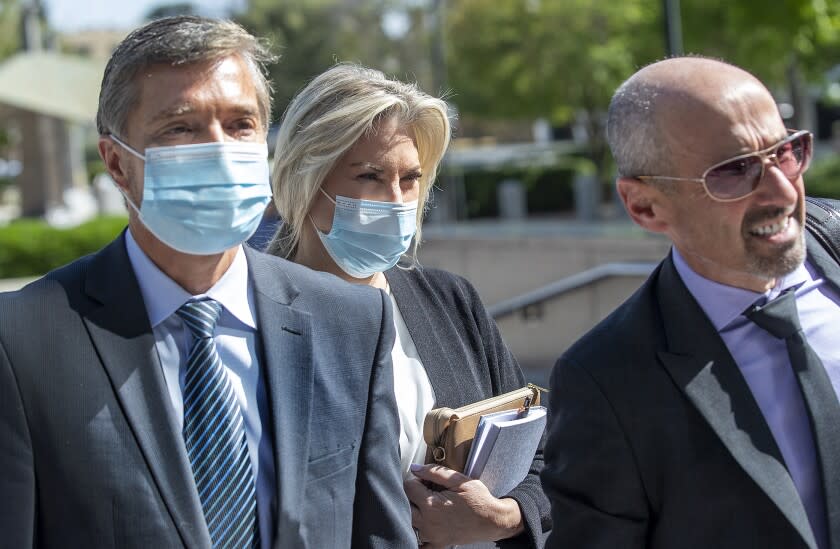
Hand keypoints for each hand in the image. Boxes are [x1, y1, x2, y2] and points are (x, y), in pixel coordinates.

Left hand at [404, 464, 523, 547]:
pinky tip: (425, 525)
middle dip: (411, 496)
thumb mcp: (458, 480)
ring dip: (414, 512)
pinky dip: (418, 535)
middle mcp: (428, 523)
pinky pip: (420, 544)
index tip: (425, 480)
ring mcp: (432, 536)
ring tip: (427, 505)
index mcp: (432, 505)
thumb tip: (414, 468)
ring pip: (410, 523)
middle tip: (424, 492)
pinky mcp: (438, 544)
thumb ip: (434, 472)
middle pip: (405, 506)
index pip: (408, 487)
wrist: (492, 520)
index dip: (415, 480)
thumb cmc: (478, 499)